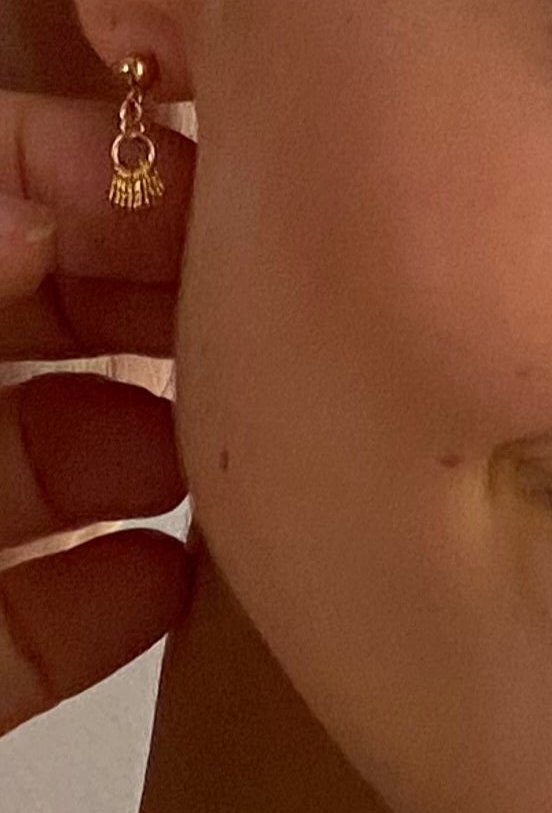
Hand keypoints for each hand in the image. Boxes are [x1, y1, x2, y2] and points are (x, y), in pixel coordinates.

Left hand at [0, 85, 192, 735]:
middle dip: (149, 323)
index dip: (87, 182)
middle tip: (254, 330)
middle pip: (37, 330)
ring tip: (240, 456)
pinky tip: (179, 585)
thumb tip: (67, 199)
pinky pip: (40, 629)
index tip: (200, 196)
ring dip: (152, 460)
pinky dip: (115, 607)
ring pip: (52, 477)